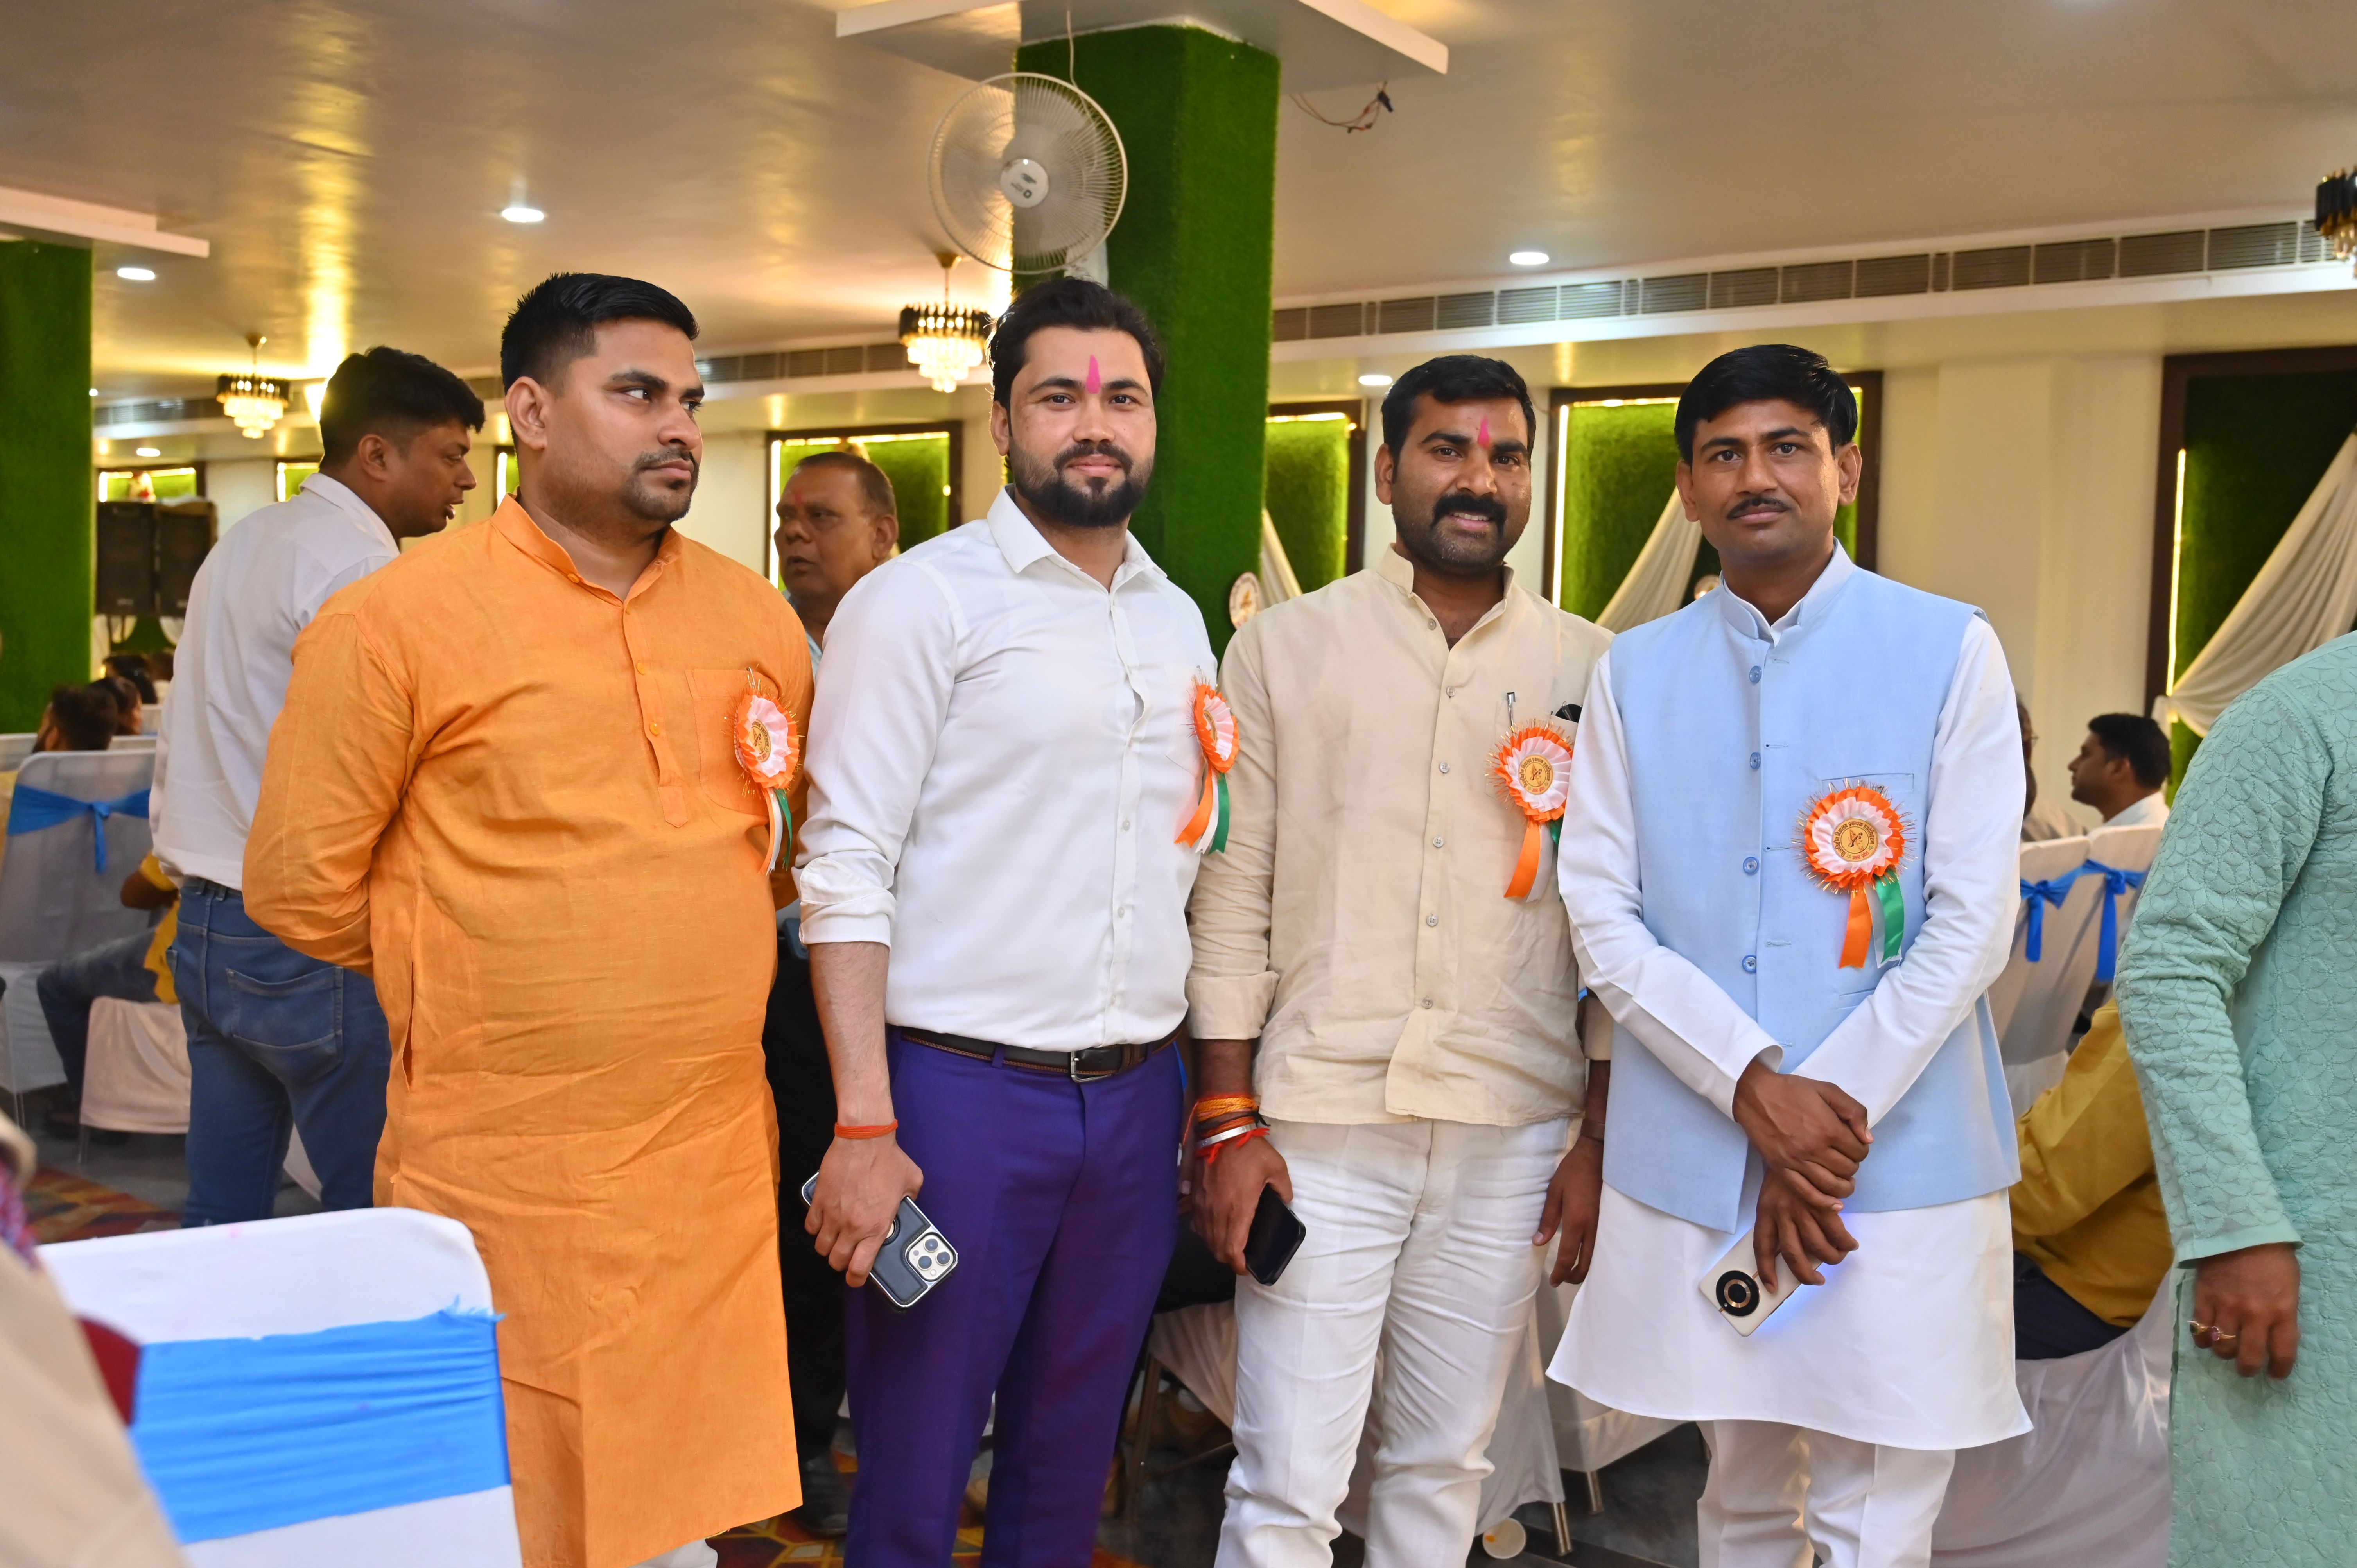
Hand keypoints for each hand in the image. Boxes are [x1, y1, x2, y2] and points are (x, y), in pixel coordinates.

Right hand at [807, 1134, 922, 1288]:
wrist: (865, 1138)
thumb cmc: (889, 1159)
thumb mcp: (912, 1184)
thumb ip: (911, 1202)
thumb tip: (909, 1207)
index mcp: (876, 1227)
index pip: (859, 1268)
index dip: (856, 1278)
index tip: (856, 1277)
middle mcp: (852, 1226)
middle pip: (836, 1261)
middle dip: (841, 1263)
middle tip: (846, 1255)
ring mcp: (832, 1214)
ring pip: (821, 1247)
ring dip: (828, 1247)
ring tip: (835, 1240)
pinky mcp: (819, 1200)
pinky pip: (810, 1226)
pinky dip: (815, 1228)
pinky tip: (823, 1222)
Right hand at [1195, 1135, 1290, 1275]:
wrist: (1221, 1129)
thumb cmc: (1250, 1149)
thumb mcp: (1276, 1168)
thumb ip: (1283, 1189)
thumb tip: (1285, 1202)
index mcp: (1239, 1210)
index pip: (1233, 1250)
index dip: (1239, 1265)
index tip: (1247, 1268)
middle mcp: (1217, 1212)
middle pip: (1217, 1249)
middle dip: (1228, 1258)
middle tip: (1241, 1257)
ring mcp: (1202, 1204)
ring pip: (1205, 1237)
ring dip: (1216, 1246)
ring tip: (1228, 1243)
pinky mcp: (1194, 1195)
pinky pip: (1196, 1222)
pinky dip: (1205, 1231)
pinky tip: (1214, 1226)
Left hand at [1537, 1136, 1604, 1284]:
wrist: (1599, 1155)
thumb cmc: (1573, 1172)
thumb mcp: (1554, 1192)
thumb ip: (1547, 1219)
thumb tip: (1538, 1242)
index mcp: (1576, 1222)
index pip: (1569, 1257)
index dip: (1561, 1273)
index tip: (1554, 1281)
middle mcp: (1593, 1228)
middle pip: (1587, 1263)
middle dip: (1575, 1276)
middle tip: (1563, 1280)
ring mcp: (1605, 1225)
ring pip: (1599, 1257)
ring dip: (1587, 1269)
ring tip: (1575, 1272)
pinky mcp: (1611, 1220)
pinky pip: (1605, 1246)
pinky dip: (1597, 1257)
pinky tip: (1590, 1256)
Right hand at [1731, 1058, 1870, 1195]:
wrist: (1755, 1095)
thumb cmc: (1792, 1090)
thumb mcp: (1827, 1090)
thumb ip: (1853, 1111)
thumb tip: (1867, 1138)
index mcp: (1828, 1128)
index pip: (1859, 1151)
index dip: (1862, 1149)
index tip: (1855, 1144)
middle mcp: (1815, 1148)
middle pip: (1848, 1169)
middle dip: (1853, 1165)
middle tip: (1845, 1157)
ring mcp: (1797, 1161)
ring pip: (1831, 1185)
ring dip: (1844, 1186)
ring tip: (1846, 1181)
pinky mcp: (1782, 1169)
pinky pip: (1806, 1192)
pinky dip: (1824, 1202)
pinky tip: (1834, 1203)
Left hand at [1752, 1165, 1857, 1287]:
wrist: (1793, 1141)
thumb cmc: (1784, 1170)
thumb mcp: (1771, 1193)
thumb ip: (1777, 1217)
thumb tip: (1787, 1244)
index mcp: (1766, 1212)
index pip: (1762, 1247)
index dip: (1766, 1269)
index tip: (1771, 1287)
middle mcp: (1782, 1213)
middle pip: (1793, 1255)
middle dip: (1806, 1275)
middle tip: (1817, 1280)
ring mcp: (1803, 1209)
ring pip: (1818, 1247)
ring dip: (1831, 1257)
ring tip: (1839, 1255)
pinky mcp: (1822, 1203)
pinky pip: (1835, 1231)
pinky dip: (1844, 1241)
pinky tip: (1849, 1243)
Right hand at [2191, 1242, 2300, 1378]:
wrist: (2240, 1227)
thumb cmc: (2272, 1256)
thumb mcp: (2290, 1287)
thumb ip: (2283, 1312)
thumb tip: (2275, 1333)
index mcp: (2281, 1312)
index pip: (2282, 1353)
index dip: (2278, 1369)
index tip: (2274, 1373)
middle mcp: (2254, 1315)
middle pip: (2248, 1357)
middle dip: (2247, 1368)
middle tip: (2246, 1368)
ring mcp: (2227, 1306)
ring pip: (2221, 1346)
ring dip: (2224, 1353)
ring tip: (2225, 1350)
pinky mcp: (2204, 1296)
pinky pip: (2199, 1327)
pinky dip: (2202, 1338)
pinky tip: (2205, 1339)